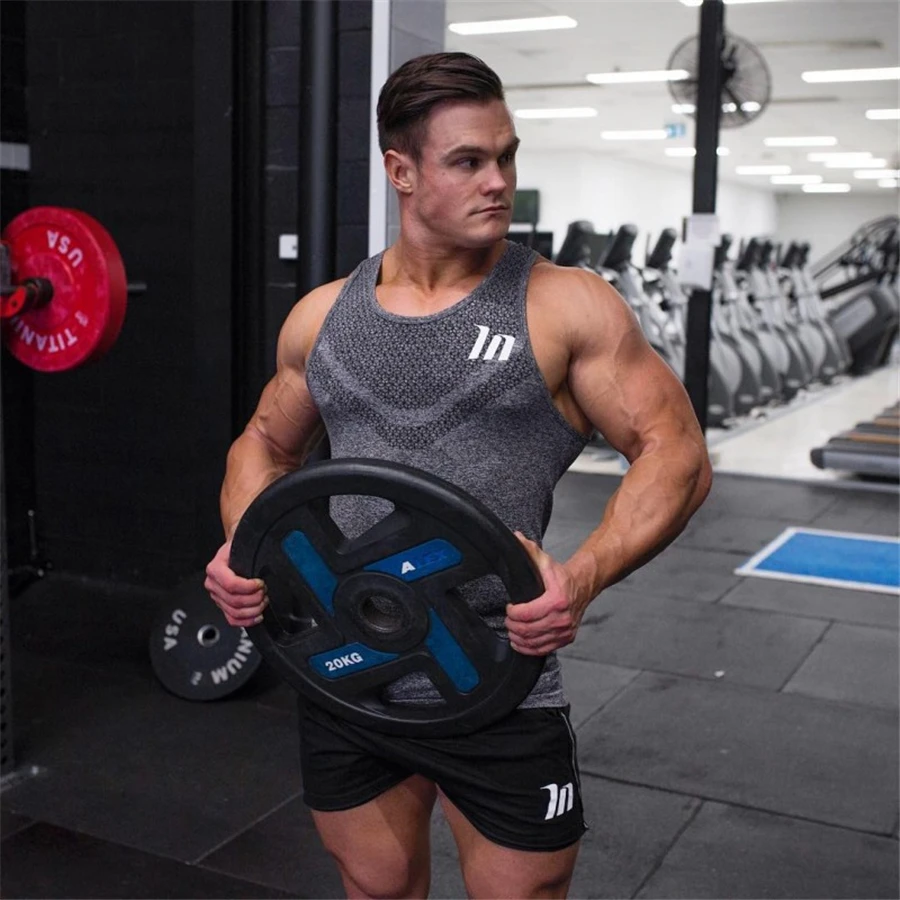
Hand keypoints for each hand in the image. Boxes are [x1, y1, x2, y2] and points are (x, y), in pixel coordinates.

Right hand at [204, 541, 267, 627]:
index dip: (249, 587)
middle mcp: (213, 584)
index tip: (261, 583)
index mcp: (215, 569)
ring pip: (234, 612)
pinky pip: (232, 619)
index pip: (231, 584)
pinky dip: (246, 621)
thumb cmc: (238, 548)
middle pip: (234, 600)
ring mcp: (217, 596)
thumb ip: (251, 554)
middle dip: (254, 599)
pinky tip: (258, 616)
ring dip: (253, 610)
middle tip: (265, 592)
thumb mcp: (242, 545)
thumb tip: (268, 562)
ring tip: (263, 601)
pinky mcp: (222, 605)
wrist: (233, 551)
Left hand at [504, 532, 586, 655]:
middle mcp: (563, 618)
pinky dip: (529, 649)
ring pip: (534, 643)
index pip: (527, 614)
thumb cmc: (561, 576)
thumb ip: (528, 550)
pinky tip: (520, 642)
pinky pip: (544, 650)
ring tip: (512, 630)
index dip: (513, 613)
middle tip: (508, 620)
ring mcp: (565, 630)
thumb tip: (515, 537)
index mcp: (556, 599)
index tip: (509, 607)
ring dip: (518, 639)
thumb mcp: (544, 561)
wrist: (583, 586)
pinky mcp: (566, 638)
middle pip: (529, 631)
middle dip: (513, 626)